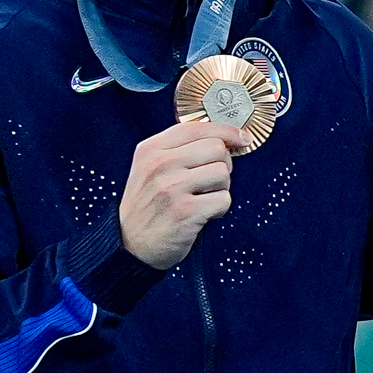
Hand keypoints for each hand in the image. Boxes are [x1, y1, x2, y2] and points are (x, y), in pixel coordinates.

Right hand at [117, 119, 243, 271]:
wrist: (130, 244)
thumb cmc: (147, 206)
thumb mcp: (150, 169)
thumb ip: (180, 150)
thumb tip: (225, 138)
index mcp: (151, 149)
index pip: (197, 128)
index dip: (226, 131)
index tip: (242, 137)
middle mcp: (159, 164)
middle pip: (216, 148)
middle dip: (223, 165)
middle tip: (210, 181)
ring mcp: (171, 187)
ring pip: (222, 173)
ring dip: (222, 188)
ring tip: (204, 198)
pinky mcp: (185, 211)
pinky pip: (224, 199)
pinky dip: (220, 209)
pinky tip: (203, 214)